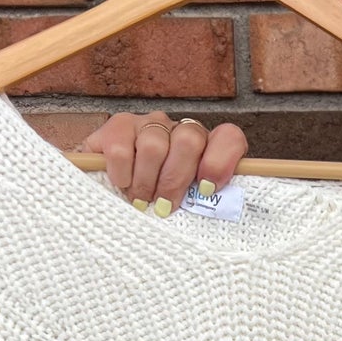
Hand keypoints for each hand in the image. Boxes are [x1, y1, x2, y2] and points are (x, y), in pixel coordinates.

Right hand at [80, 110, 247, 214]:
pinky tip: (122, 183)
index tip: (207, 189)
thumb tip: (220, 215)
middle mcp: (180, 130)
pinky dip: (122, 172)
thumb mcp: (188, 210)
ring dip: (146, 181)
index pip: (228, 137)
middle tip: (164, 206)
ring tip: (140, 200)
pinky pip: (121, 147)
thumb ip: (205, 205)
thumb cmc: (158, 207)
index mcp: (207, 149)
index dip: (220, 161)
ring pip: (153, 145)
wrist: (113, 201)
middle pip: (188, 140)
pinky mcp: (118, 126)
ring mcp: (149, 124)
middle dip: (175, 179)